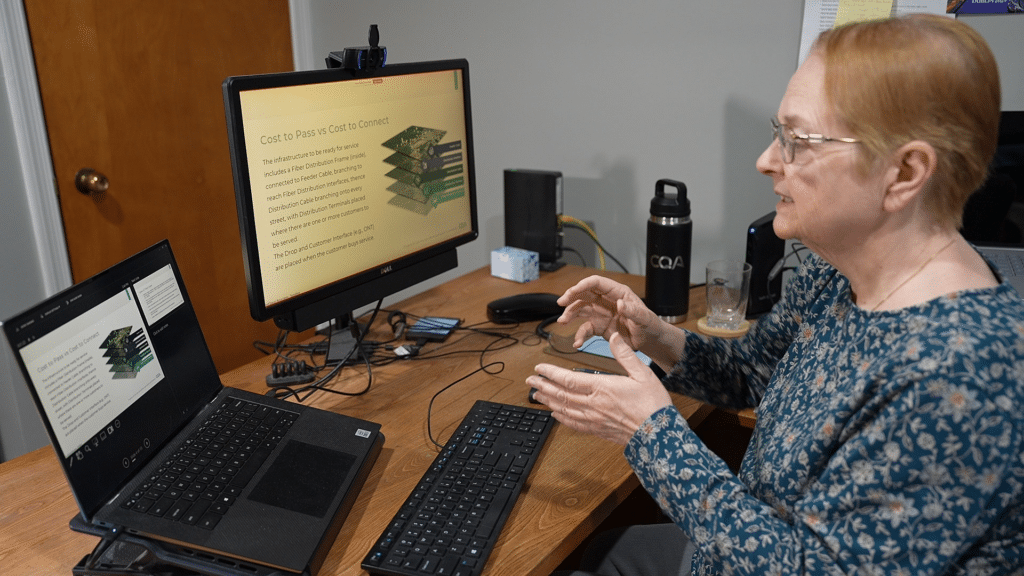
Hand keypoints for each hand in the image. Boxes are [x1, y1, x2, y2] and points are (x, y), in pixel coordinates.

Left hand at [527, 332, 671, 444]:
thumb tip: (615, 336)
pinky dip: (562, 419)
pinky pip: (574, 424)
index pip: (569, 379)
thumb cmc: (653, 405)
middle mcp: (594, 405)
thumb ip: (625, 355)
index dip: (551, 373)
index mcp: (603, 388)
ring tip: (536, 396)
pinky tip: (555, 415)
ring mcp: (595, 419)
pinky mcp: (598, 430)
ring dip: (548, 402)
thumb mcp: (643, 373)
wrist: (659, 435)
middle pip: (561, 395)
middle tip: (529, 381)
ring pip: (564, 410)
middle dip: (543, 387)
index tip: (539, 367)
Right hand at [556, 276, 660, 350]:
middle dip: (571, 297)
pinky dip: (579, 335)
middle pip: (584, 294)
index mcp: (618, 293)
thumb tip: (620, 304)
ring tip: (562, 322)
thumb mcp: (644, 318)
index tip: (573, 291)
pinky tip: (577, 342)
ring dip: (570, 314)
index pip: (597, 283)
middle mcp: (606, 301)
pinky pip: (585, 329)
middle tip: (561, 303)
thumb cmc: (649, 324)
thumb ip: (633, 311)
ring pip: (580, 310)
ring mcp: (601, 313)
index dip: (584, 284)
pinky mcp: (599, 327)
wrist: (649, 341)